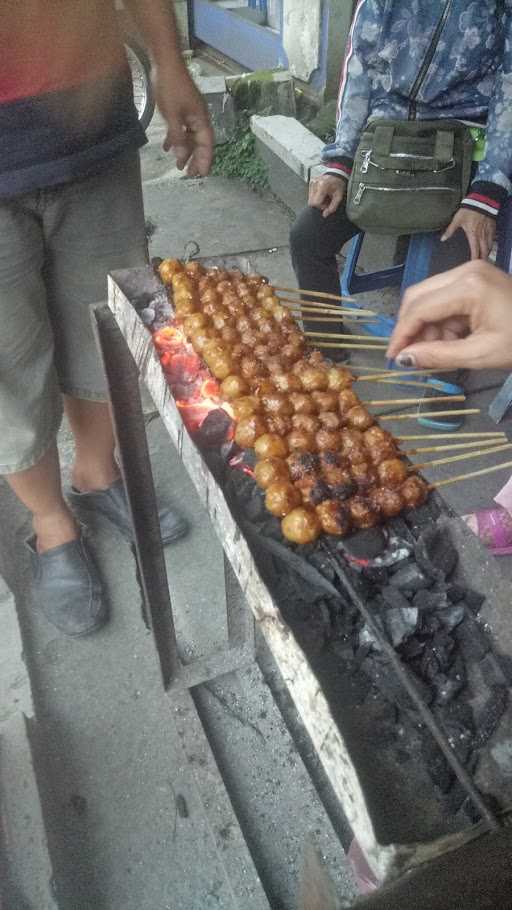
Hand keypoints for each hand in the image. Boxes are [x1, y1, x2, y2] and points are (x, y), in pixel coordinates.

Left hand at [154, 65, 213, 176]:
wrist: (165, 63)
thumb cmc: (170, 88)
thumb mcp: (173, 116)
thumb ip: (177, 138)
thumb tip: (182, 157)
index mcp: (201, 120)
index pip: (207, 144)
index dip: (205, 160)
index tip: (202, 174)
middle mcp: (199, 118)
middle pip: (199, 143)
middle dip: (195, 159)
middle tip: (189, 174)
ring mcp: (190, 113)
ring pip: (190, 137)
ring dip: (185, 151)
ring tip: (179, 165)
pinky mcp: (181, 109)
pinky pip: (181, 128)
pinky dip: (175, 139)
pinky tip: (166, 148)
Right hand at [308, 175, 345, 217]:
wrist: (337, 174)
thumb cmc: (338, 184)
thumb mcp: (338, 197)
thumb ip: (332, 207)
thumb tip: (325, 215)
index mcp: (322, 186)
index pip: (315, 203)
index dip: (321, 206)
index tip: (327, 204)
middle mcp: (315, 183)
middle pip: (311, 202)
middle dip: (319, 204)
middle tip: (326, 200)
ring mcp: (312, 182)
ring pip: (310, 199)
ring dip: (317, 200)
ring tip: (325, 196)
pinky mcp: (311, 182)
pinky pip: (310, 194)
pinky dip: (316, 196)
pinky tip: (322, 193)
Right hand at [387, 260, 511, 370]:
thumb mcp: (481, 355)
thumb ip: (438, 356)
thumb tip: (403, 359)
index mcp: (469, 286)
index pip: (419, 308)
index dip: (401, 335)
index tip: (393, 359)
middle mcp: (465, 269)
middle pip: (418, 296)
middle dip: (411, 328)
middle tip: (410, 356)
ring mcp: (470, 270)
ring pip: (429, 296)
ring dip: (427, 326)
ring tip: (441, 350)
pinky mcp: (474, 276)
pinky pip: (444, 297)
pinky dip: (441, 320)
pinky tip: (452, 339)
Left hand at [441, 208, 495, 260]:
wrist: (482, 201)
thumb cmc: (468, 210)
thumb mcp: (457, 220)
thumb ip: (450, 230)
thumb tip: (442, 239)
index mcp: (473, 235)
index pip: (474, 250)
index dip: (474, 258)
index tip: (472, 264)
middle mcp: (482, 236)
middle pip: (484, 251)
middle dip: (482, 258)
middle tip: (480, 264)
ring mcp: (488, 232)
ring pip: (489, 246)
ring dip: (487, 253)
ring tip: (485, 258)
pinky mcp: (492, 227)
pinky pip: (493, 239)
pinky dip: (492, 245)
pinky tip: (490, 247)